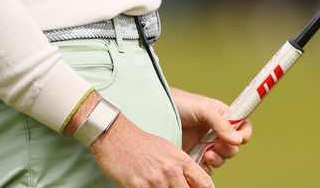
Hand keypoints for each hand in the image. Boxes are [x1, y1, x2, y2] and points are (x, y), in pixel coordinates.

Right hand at [90, 112, 214, 186]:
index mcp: (180, 160)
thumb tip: (193, 185)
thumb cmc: (141, 143)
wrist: (114, 136)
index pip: (205, 184)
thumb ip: (182, 168)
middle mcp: (170, 171)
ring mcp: (155, 181)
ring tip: (160, 187)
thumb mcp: (168, 150)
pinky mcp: (138, 187)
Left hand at [171, 88, 251, 171]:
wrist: (156, 112)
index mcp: (222, 117)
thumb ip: (221, 123)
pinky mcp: (195, 155)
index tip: (239, 139)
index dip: (244, 134)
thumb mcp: (203, 108)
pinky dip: (205, 168)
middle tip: (215, 146)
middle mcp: (216, 131)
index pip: (242, 127)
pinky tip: (199, 161)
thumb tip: (237, 138)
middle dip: (227, 149)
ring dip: (217, 159)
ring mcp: (205, 144)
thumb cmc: (179, 103)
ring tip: (206, 154)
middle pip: (233, 147)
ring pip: (222, 159)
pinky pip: (207, 168)